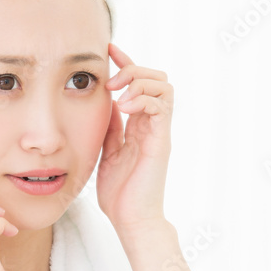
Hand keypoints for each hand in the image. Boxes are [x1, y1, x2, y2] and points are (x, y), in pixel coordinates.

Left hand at [97, 42, 173, 232]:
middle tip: (111, 80)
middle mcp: (153, 125)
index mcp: (140, 126)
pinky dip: (143, 99)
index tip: (108, 49)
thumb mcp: (107, 152)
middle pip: (158, 79)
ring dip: (140, 81)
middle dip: (135, 69)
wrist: (131, 221)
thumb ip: (110, 128)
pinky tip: (124, 107)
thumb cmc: (120, 194)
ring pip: (164, 88)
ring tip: (119, 93)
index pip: (139, 84)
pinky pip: (162, 108)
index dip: (126, 63)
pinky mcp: (161, 142)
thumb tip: (106, 103)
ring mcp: (159, 133)